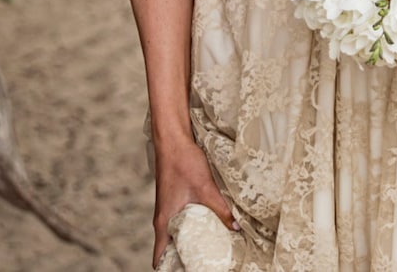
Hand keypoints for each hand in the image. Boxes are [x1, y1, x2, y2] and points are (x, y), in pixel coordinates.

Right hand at [152, 138, 237, 268]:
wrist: (173, 139)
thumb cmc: (183, 162)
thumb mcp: (205, 188)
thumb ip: (220, 209)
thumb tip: (236, 227)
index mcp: (164, 222)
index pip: (160, 257)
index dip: (169, 268)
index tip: (184, 271)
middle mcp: (162, 218)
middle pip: (169, 247)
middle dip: (183, 257)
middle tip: (203, 262)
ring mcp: (167, 208)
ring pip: (175, 232)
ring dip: (188, 240)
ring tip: (208, 246)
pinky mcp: (173, 198)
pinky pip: (179, 220)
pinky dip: (190, 226)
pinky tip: (207, 223)